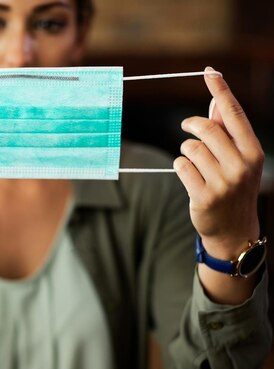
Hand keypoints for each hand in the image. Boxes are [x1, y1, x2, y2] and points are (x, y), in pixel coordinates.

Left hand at [174, 67, 263, 260]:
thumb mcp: (239, 159)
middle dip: (192, 125)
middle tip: (187, 128)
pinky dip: (180, 166)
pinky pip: (180, 166)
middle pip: (206, 129)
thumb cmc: (234, 186)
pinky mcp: (204, 196)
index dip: (221, 91)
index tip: (210, 71)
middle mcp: (242, 166)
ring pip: (190, 149)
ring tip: (193, 162)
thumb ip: (228, 132)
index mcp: (253, 152)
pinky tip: (189, 176)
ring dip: (186, 151)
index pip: (235, 114)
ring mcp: (224, 182)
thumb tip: (216, 101)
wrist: (233, 230)